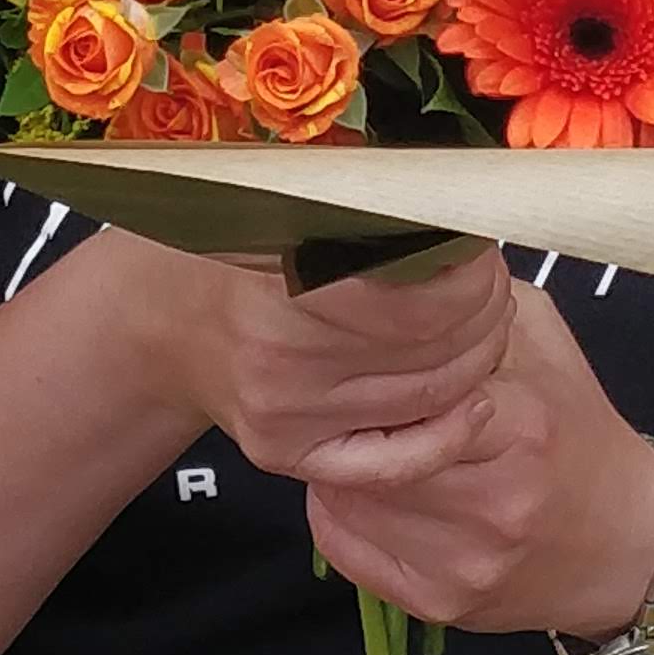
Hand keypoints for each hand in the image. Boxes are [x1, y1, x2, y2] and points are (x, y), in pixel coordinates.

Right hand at [79, 232, 521, 480]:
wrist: (163, 317)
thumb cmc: (238, 244)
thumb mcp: (288, 199)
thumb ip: (368, 200)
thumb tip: (461, 192)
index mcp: (284, 281)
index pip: (422, 298)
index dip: (473, 274)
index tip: (480, 246)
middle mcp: (281, 358)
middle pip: (434, 349)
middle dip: (484, 311)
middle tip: (490, 282)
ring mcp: (285, 415)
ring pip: (427, 397)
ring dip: (478, 359)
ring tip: (482, 323)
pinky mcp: (286, 455)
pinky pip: (391, 461)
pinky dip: (446, 435)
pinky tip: (476, 405)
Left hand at [294, 284, 653, 642]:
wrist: (628, 543)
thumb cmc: (577, 430)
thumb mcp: (544, 342)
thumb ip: (476, 303)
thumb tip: (400, 255)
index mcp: (520, 422)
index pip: (407, 385)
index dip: (374, 367)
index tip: (358, 351)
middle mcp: (493, 499)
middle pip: (368, 446)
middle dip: (348, 417)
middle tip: (342, 395)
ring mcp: (466, 560)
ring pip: (347, 498)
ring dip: (338, 464)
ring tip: (358, 441)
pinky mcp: (442, 602)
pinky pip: (346, 551)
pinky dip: (338, 514)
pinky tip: (360, 490)